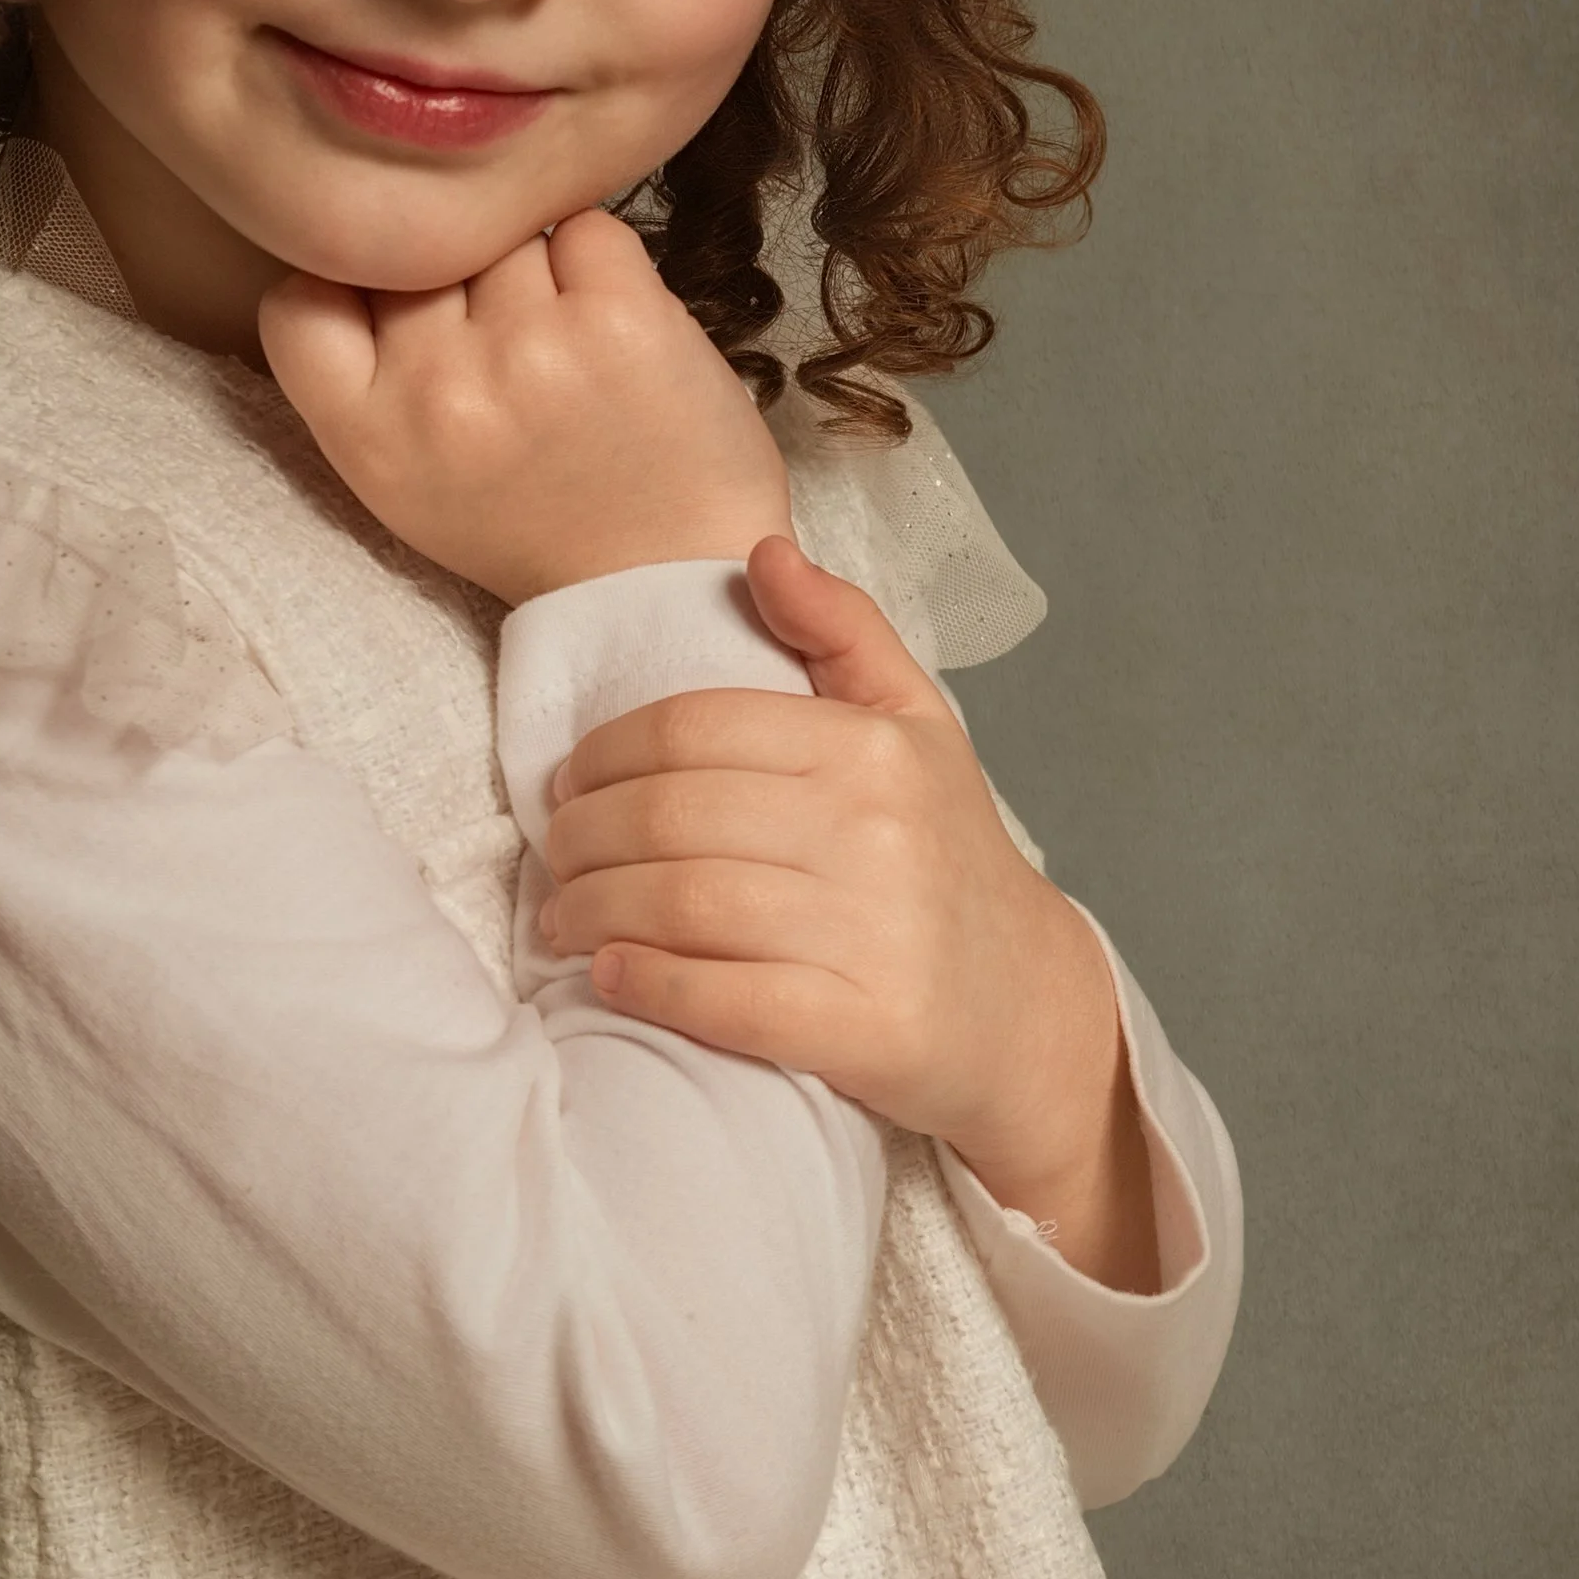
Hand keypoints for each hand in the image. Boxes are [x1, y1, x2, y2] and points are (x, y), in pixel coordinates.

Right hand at [259, 208, 794, 607]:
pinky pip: (586, 229)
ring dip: (533, 269)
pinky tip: (612, 326)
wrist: (671, 570)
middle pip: (417, 252)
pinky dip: (600, 263)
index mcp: (370, 439)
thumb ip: (364, 379)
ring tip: (564, 345)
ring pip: (504, 232)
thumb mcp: (405, 482)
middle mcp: (439, 388)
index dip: (344, 286)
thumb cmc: (535, 522)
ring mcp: (530, 346)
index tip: (387, 304)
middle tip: (503, 343)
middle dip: (454, 277)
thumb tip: (365, 249)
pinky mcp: (621, 316)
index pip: (296, 302)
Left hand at [540, 534, 1161, 1285]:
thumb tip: (764, 550)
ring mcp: (871, 934)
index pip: (693, 728)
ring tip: (560, 918)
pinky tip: (610, 973)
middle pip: (672, 815)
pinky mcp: (862, 1028)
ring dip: (592, 910)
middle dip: (582, 837)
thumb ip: (842, 627)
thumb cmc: (945, 852)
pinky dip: (649, 983)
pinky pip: (724, 999)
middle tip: (554, 854)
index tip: (568, 783)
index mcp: (872, 749)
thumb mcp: (915, 722)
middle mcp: (874, 832)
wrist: (1025, 1003)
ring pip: (683, 903)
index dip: (606, 753)